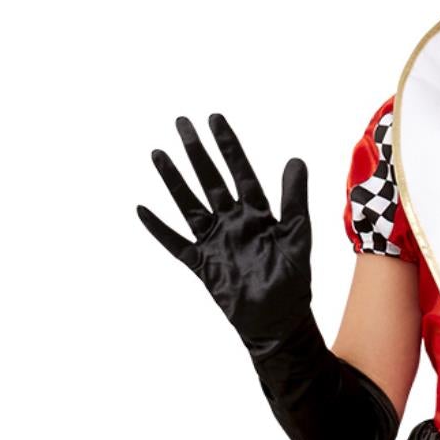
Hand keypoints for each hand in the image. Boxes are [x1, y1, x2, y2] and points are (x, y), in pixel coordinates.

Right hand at [137, 114, 312, 350]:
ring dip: (174, 180)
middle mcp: (232, 222)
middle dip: (197, 152)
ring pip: (189, 205)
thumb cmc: (292, 280)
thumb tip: (296, 160)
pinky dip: (159, 229)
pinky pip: (176, 244)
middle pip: (210, 181)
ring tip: (158, 154)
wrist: (278, 321)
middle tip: (182, 123)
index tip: (215, 119)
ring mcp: (215, 242)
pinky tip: (142, 210)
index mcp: (257, 214)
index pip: (240, 172)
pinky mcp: (202, 265)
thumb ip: (294, 200)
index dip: (228, 146)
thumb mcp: (297, 236)